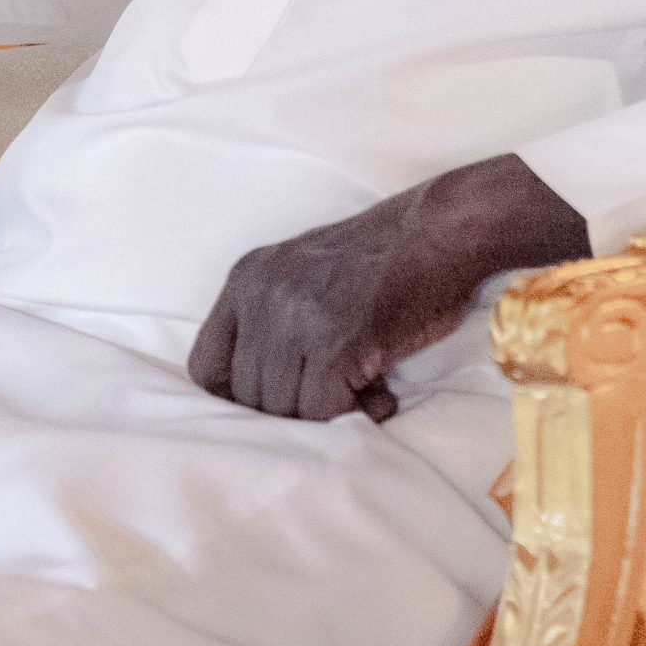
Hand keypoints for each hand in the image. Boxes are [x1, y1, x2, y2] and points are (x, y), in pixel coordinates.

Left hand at [187, 154, 588, 421]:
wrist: (440, 231)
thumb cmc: (384, 259)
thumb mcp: (303, 274)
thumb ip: (273, 324)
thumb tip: (265, 402)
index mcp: (247, 279)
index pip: (206, 367)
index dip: (239, 397)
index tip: (278, 402)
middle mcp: (262, 297)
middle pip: (248, 397)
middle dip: (294, 408)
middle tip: (340, 392)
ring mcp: (296, 321)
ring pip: (284, 410)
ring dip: (327, 413)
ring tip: (366, 389)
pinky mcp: (333, 346)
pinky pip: (322, 412)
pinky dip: (353, 414)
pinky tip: (380, 394)